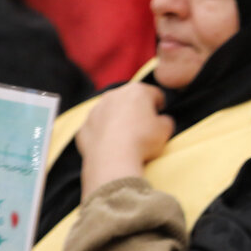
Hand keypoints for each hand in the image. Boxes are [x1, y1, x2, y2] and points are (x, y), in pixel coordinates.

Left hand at [76, 83, 173, 198]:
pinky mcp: (84, 126)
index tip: (160, 117)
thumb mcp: (166, 129)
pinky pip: (97, 127)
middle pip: (130, 99)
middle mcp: (113, 94)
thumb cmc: (142, 140)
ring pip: (111, 111)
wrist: (113, 159)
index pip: (155, 94)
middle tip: (144, 128)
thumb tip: (160, 120)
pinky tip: (112, 145)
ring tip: (127, 138)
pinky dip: (104, 133)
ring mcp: (95, 110)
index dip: (160, 106)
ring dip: (119, 120)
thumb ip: (165, 120)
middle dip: (137, 110)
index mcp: (137, 91)